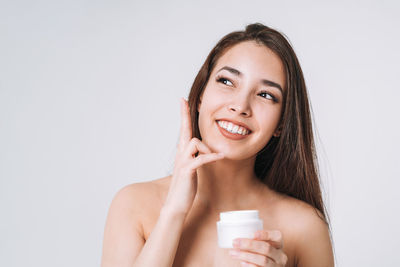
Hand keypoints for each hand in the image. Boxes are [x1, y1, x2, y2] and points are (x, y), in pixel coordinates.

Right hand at [162, 98, 224, 214]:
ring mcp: (183, 162)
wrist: (176, 204)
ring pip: (194, 142)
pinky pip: (200, 158)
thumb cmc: (185, 187)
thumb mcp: (192, 168)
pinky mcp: (187, 171)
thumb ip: (196, 156)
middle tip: (183, 101)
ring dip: (206, 147)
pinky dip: (211, 156)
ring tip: (214, 157)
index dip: (183, 115)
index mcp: (183, 153)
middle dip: (184, 115)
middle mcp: (181, 154)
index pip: (183, 130)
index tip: (182, 101)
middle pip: (184, 130)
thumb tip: (203, 149)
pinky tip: (221, 157)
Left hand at [229, 230, 287, 266]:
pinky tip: (242, 262)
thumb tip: (237, 237)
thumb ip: (254, 240)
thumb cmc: (260, 252)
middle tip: (235, 242)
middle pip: (266, 248)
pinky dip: (250, 265)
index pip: (276, 236)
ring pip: (263, 260)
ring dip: (246, 256)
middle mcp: (280, 255)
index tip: (251, 234)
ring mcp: (276, 265)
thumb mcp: (261, 244)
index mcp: (279, 243)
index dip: (265, 234)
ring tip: (233, 253)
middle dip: (249, 244)